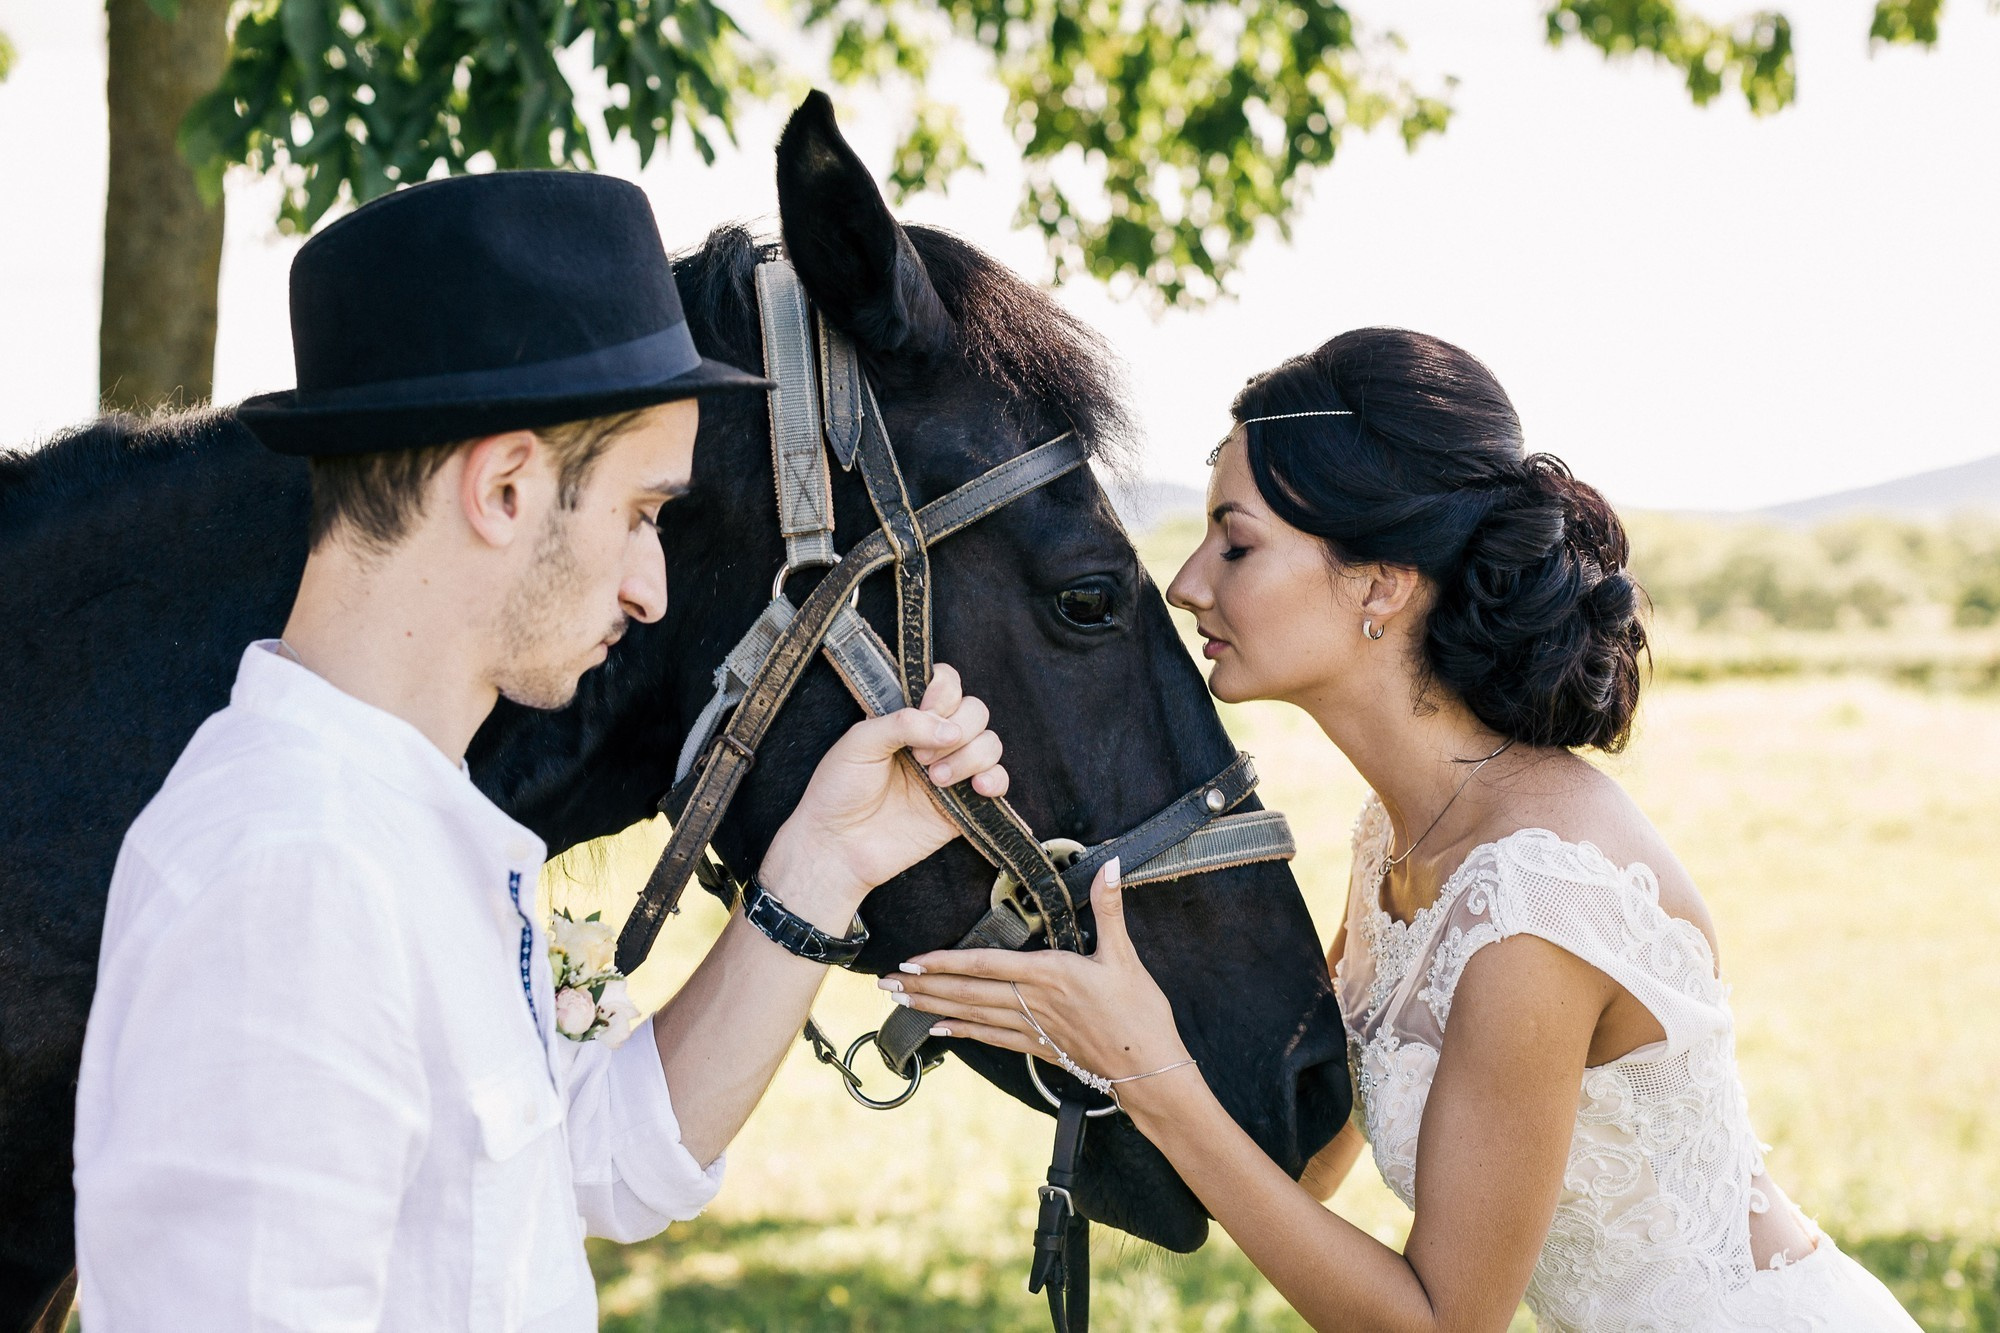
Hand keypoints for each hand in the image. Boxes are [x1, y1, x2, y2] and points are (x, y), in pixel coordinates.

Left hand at [759, 663, 1007, 920]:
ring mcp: (952, 771)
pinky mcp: (965, 805)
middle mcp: (934, 740)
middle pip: (976, 711)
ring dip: (970, 756)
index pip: (947, 684)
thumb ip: (902, 722)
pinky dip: (996, 779)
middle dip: (957, 728)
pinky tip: (978, 787)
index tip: (928, 709)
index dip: (945, 691)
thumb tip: (948, 728)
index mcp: (908, 718)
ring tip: (935, 780)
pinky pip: (999, 781)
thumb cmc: (839, 790)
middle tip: (921, 757)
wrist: (838, 846)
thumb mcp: (859, 742)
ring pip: (990, 743)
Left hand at [883, 861, 1198, 1114]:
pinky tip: (938, 1031)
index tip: (911, 960)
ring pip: (971, 1015)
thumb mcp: (1125, 956)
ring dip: (932, 1007)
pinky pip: (991, 1038)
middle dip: (923, 987)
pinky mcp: (1038, 1047)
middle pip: (967, 991)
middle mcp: (1032, 1002)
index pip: (985, 964)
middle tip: (884, 984)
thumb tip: (1109, 864)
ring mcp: (1032, 1028)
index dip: (945, 962)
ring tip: (898, 1003)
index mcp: (1049, 973)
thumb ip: (1109, 908)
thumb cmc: (1140, 1013)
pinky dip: (963, 1033)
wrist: (1149, 1071)